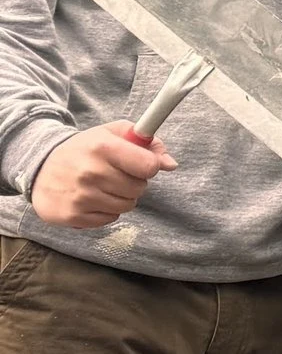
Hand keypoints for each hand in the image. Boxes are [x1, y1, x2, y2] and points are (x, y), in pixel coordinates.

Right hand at [29, 124, 174, 227]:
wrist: (39, 167)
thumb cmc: (83, 149)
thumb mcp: (111, 134)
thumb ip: (145, 143)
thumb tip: (171, 164)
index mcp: (103, 147)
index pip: (149, 166)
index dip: (149, 166)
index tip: (139, 164)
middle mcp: (91, 172)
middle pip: (139, 188)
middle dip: (134, 182)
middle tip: (116, 175)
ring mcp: (81, 196)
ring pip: (126, 206)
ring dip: (121, 198)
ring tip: (104, 186)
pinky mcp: (73, 216)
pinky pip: (109, 220)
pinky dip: (105, 211)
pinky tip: (92, 199)